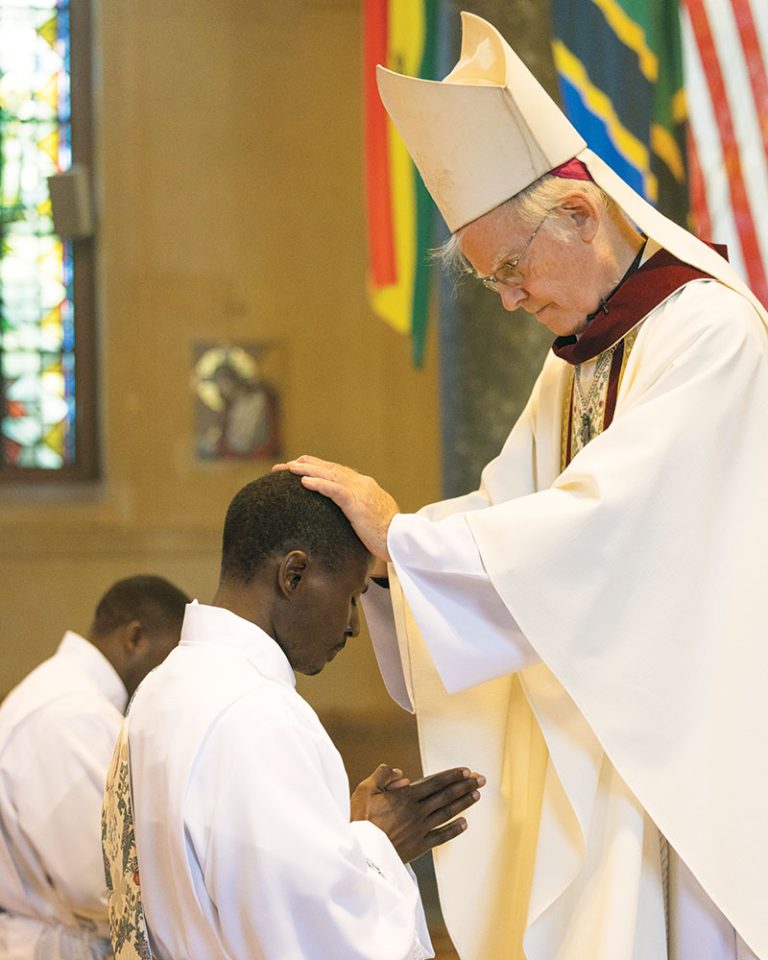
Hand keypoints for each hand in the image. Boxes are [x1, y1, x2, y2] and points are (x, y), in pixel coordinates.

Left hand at [273, 456, 398, 560]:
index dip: (317, 467)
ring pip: (330, 475)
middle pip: (329, 469)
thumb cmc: (388, 536)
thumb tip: (346, 518)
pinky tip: (304, 482)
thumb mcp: (371, 519)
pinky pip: (334, 490)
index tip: (299, 466)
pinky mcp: (358, 504)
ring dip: (307, 470)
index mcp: (365, 486)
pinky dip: (318, 484)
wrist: (403, 541)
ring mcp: (360, 492)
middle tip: (284, 465)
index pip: (337, 471)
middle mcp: (362, 484)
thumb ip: (358, 512)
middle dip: (305, 465)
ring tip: (289, 468)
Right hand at [350, 764, 485, 863]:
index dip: (452, 775)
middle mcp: (417, 811)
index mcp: (405, 796)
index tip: (466, 770)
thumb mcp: (364, 789)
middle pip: (446, 795)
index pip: (435, 782)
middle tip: (481, 779)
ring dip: (464, 803)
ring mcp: (420, 829)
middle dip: (465, 785)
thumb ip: (382, 775)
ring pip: (447, 813)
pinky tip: (465, 824)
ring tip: (477, 795)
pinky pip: (441, 836)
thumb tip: (401, 773)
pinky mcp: (419, 846)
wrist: (361, 853)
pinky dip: (454, 830)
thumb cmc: (360, 819)